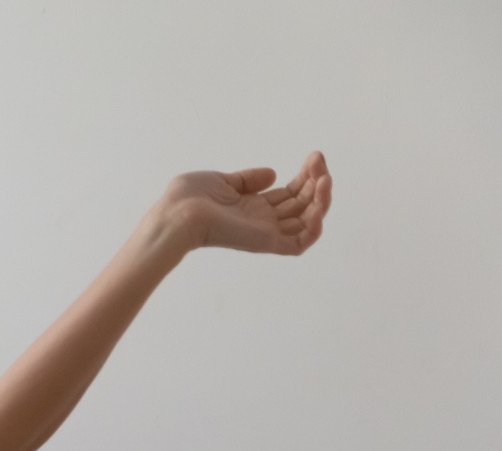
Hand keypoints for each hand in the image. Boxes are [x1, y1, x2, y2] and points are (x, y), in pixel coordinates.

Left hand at [161, 151, 331, 255]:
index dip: (306, 175)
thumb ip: (247, 179)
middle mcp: (262, 221)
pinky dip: (316, 226)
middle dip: (317, 181)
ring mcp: (265, 233)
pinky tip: (319, 203)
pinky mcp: (266, 243)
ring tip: (325, 177)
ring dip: (322, 199)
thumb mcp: (223, 181)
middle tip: (319, 160)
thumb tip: (272, 173)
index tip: (314, 156)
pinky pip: (301, 243)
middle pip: (303, 204)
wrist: (176, 213)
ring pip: (308, 222)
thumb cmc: (188, 198)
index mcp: (252, 207)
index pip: (290, 193)